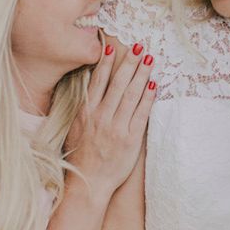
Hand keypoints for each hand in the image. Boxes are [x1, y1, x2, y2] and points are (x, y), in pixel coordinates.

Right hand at [65, 42, 155, 195]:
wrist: (88, 183)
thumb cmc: (81, 155)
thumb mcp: (75, 128)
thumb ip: (83, 107)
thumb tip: (89, 85)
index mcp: (85, 113)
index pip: (97, 82)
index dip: (105, 64)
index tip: (111, 48)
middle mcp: (101, 117)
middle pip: (118, 84)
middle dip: (129, 63)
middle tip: (138, 46)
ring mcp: (117, 128)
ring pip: (131, 95)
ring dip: (141, 74)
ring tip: (149, 59)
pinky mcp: (131, 140)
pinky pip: (141, 113)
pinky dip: (148, 97)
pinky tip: (154, 83)